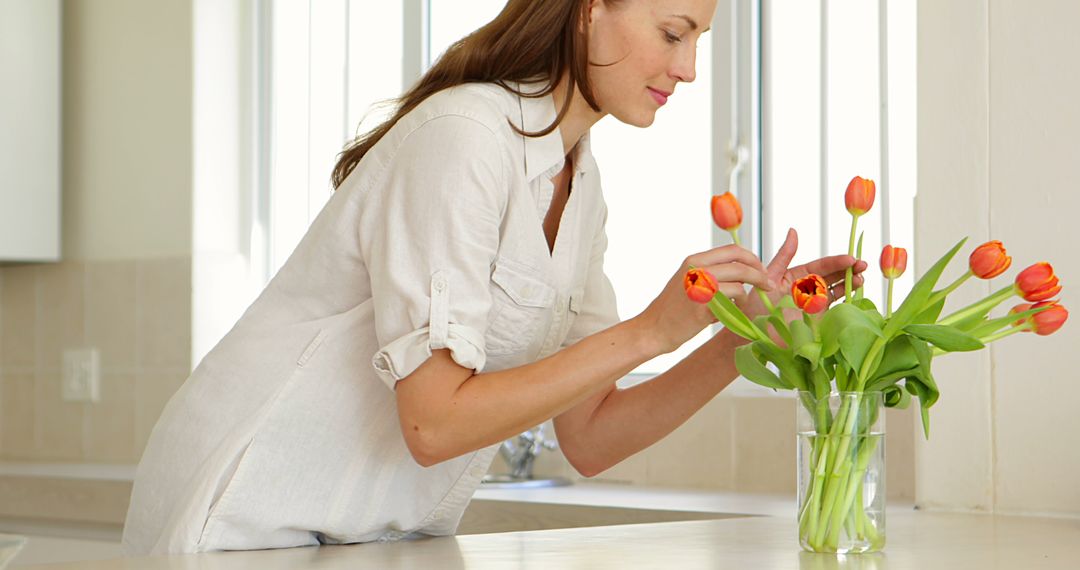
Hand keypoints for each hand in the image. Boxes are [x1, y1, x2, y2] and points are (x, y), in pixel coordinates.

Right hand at [638, 245, 774, 354]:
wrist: (654, 328)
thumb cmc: (673, 308)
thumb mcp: (688, 280)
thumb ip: (710, 271)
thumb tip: (740, 267)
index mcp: (694, 260)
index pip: (732, 250)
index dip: (751, 258)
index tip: (759, 268)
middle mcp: (697, 268)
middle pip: (740, 263)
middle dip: (759, 273)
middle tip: (766, 283)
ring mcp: (700, 285)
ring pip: (739, 281)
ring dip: (750, 291)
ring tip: (749, 301)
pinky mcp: (704, 304)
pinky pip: (733, 299)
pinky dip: (740, 305)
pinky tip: (735, 311)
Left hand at [737, 228, 867, 320]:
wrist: (753, 333)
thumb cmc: (756, 306)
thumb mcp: (770, 276)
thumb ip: (785, 255)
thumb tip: (794, 231)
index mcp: (798, 277)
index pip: (821, 266)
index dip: (836, 262)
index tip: (849, 258)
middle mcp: (808, 289)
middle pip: (833, 277)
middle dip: (848, 270)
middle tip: (862, 265)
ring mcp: (815, 305)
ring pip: (837, 291)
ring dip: (850, 283)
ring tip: (860, 278)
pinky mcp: (818, 321)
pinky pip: (835, 309)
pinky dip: (846, 301)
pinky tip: (855, 294)